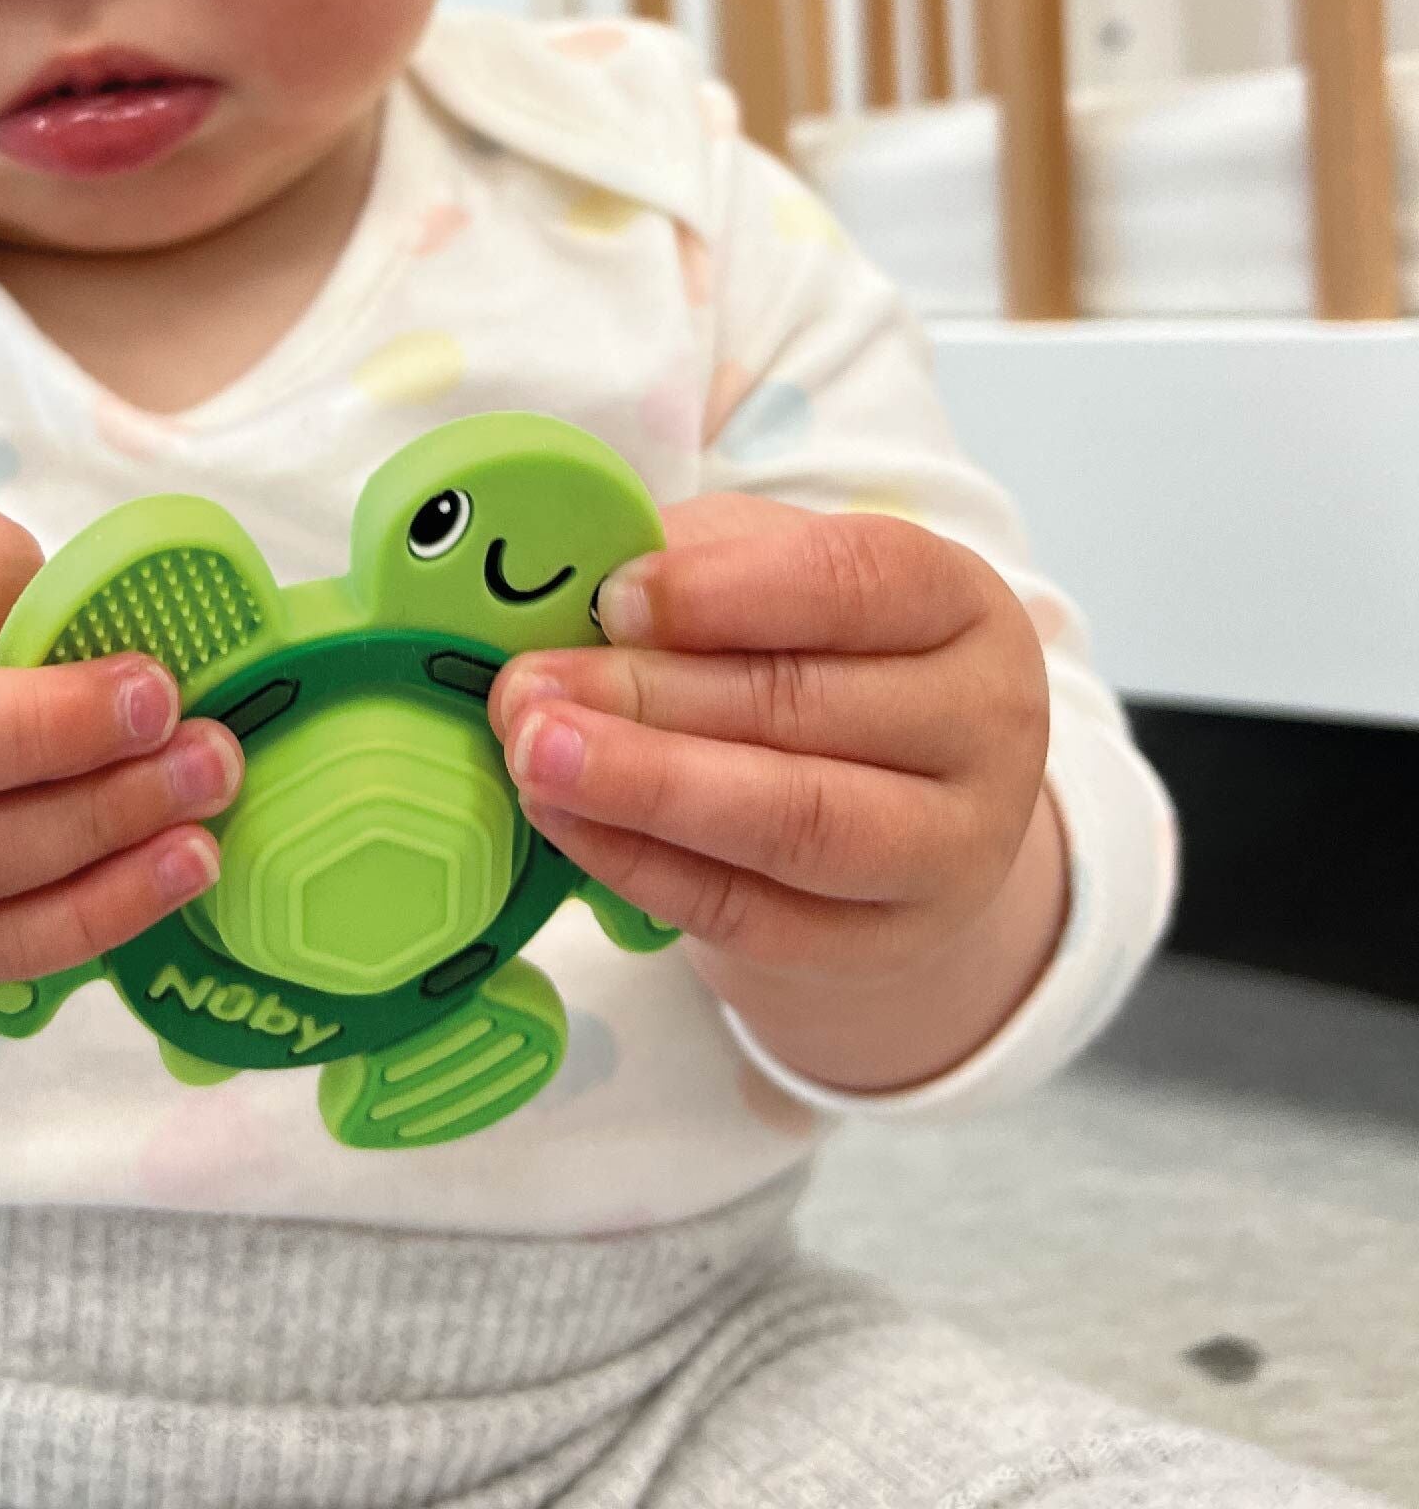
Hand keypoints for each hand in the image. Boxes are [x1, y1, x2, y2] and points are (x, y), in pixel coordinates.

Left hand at [489, 495, 1061, 1085]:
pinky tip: (561, 820)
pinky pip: (751, 914)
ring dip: (644, 788)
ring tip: (534, 756)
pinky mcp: (882, 942)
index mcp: (960, 602)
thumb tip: (570, 585)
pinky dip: (641, 866)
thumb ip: (689, 567)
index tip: (613, 598)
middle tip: (527, 689)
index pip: (859, 580)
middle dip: (647, 697)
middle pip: (808, 707)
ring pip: (793, 823)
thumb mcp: (770, 573)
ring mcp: (949, 848)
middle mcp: (983, 725)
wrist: (893, 801)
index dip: (729, 589)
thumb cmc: (814, 653)